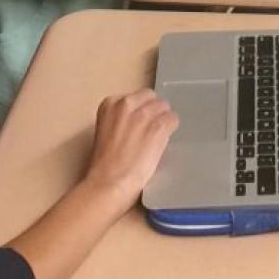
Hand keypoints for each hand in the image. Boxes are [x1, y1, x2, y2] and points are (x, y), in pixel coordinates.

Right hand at [80, 90, 178, 208]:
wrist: (108, 182)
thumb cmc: (104, 164)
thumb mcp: (107, 131)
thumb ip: (123, 119)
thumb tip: (143, 119)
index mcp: (110, 103)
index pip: (138, 97)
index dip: (141, 111)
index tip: (138, 125)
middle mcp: (126, 103)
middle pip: (153, 98)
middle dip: (154, 112)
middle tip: (150, 131)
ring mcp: (143, 114)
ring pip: (165, 108)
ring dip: (163, 121)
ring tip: (155, 139)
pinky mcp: (158, 127)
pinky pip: (174, 120)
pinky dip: (171, 130)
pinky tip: (162, 143)